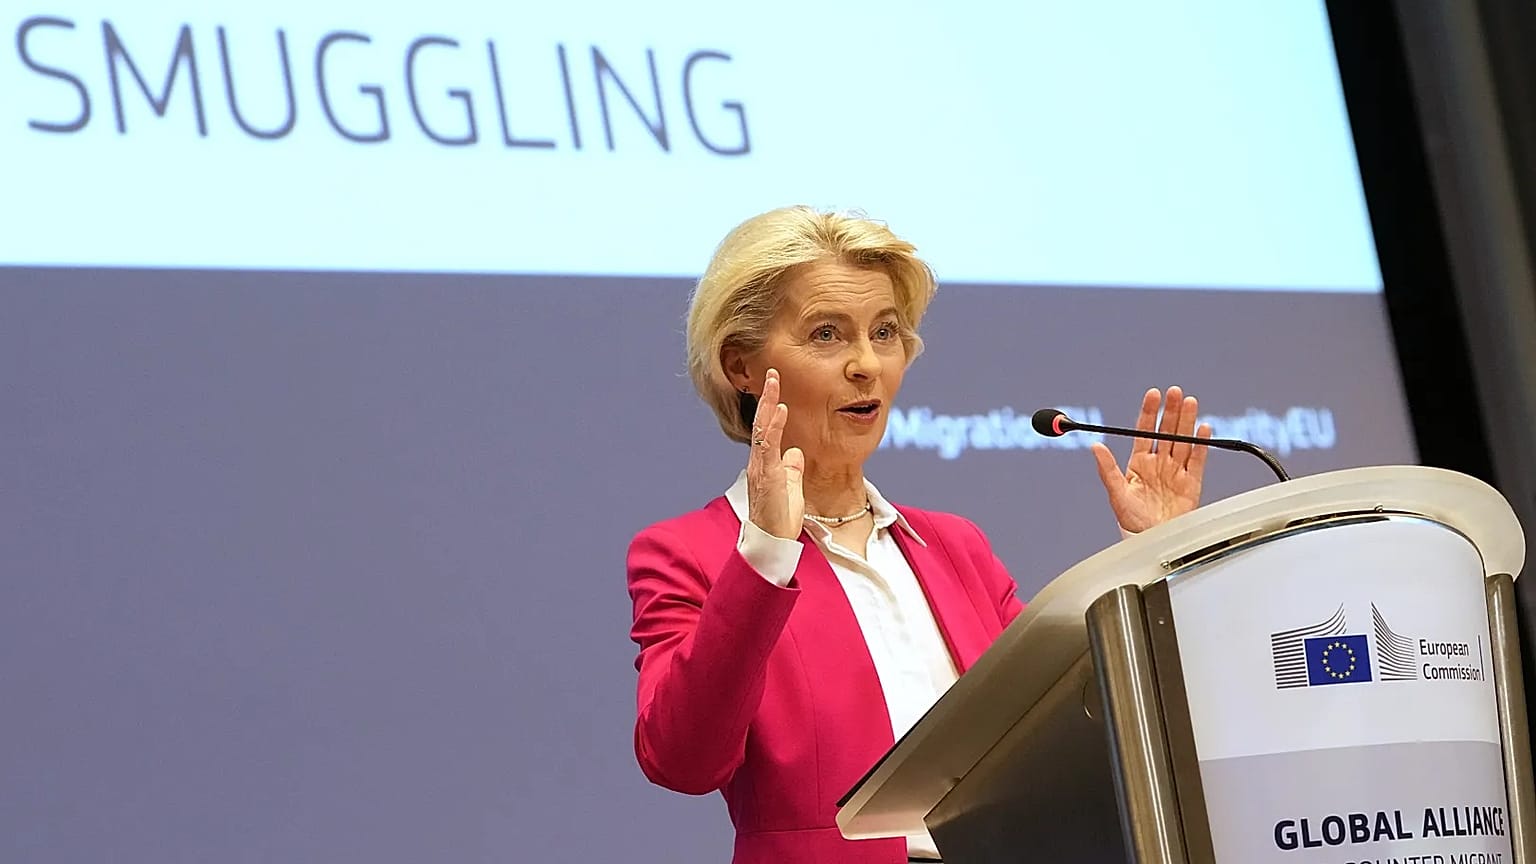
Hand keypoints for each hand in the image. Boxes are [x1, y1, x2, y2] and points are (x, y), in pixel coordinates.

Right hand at [746, 369, 804, 539]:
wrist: (772, 542)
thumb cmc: (780, 519)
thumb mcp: (791, 488)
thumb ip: (792, 470)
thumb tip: (796, 453)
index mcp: (766, 464)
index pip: (767, 429)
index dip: (772, 406)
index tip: (777, 385)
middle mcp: (759, 462)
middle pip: (761, 423)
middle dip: (767, 397)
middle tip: (773, 373)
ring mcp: (761, 468)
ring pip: (762, 430)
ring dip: (768, 405)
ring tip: (774, 383)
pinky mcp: (766, 476)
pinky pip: (769, 446)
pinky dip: (774, 427)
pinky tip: (780, 410)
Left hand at [1091, 386, 1210, 533]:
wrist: (1151, 542)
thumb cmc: (1131, 521)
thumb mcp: (1116, 494)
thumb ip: (1107, 470)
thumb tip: (1095, 447)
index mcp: (1139, 462)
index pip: (1144, 431)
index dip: (1149, 412)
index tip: (1153, 394)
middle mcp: (1159, 463)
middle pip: (1167, 431)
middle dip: (1171, 411)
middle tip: (1174, 392)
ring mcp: (1176, 472)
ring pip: (1183, 441)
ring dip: (1187, 422)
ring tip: (1190, 402)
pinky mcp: (1192, 484)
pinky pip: (1198, 461)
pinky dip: (1202, 445)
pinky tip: (1203, 429)